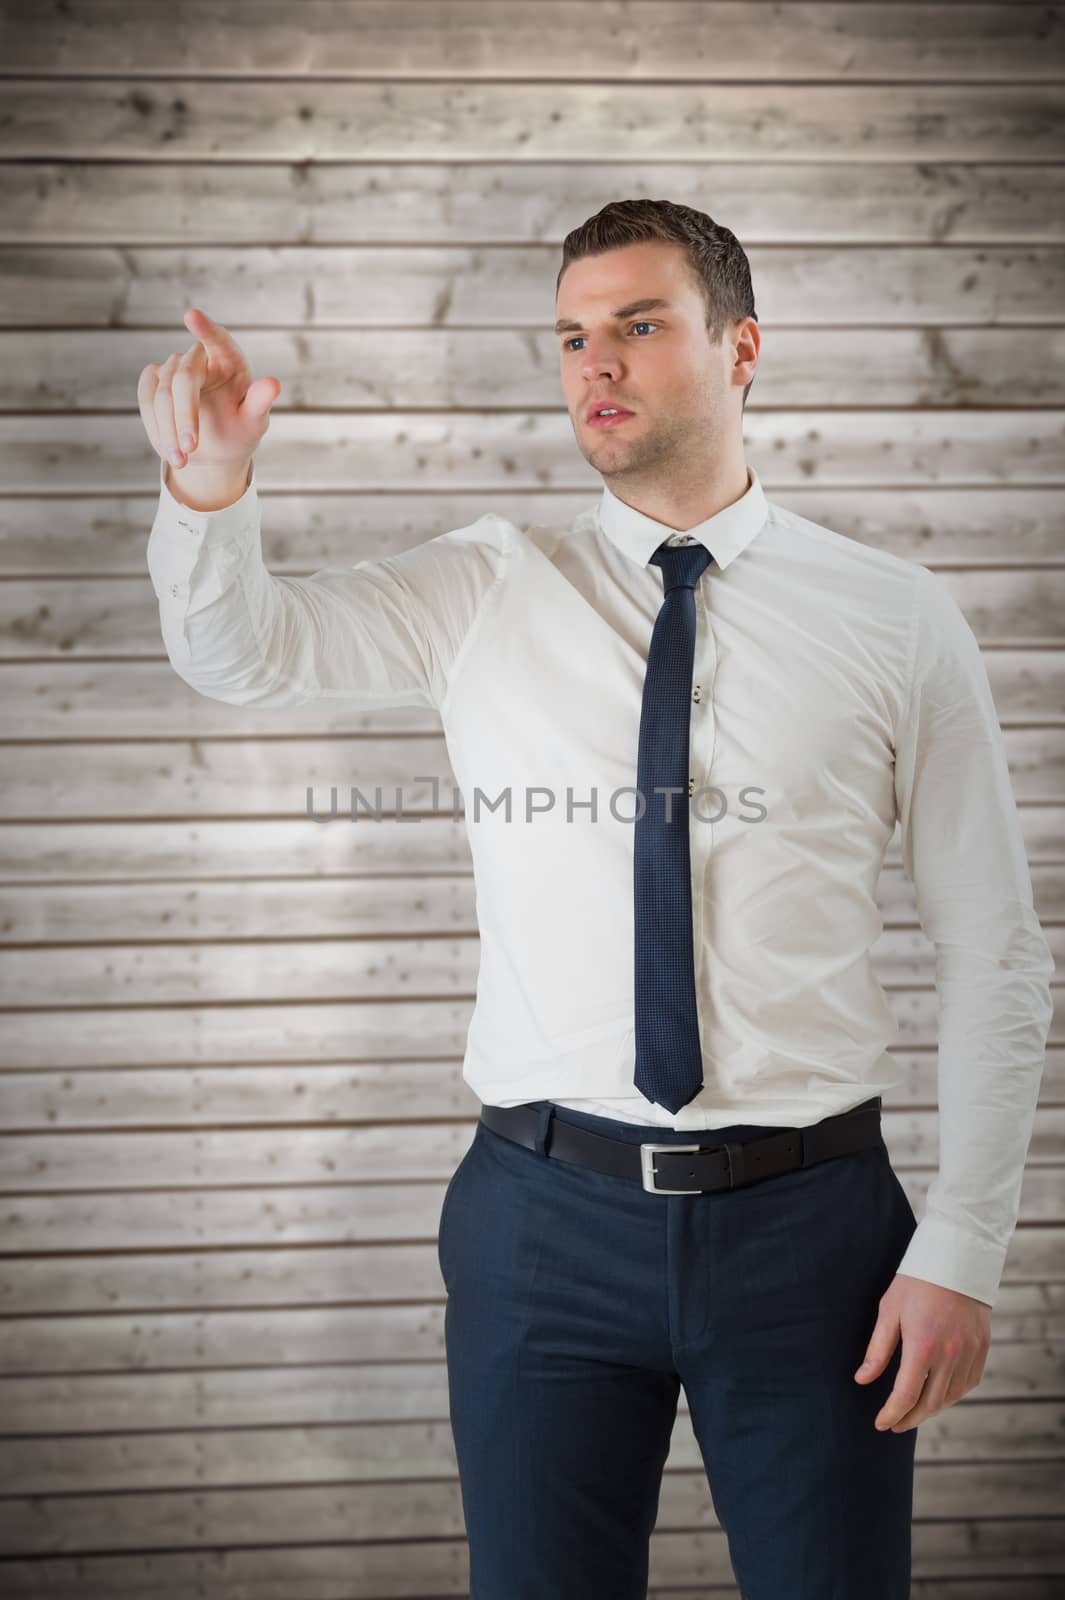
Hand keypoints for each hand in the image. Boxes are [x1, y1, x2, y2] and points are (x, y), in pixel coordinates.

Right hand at [136, 306, 280, 472]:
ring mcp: (174, 368)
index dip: (206, 329)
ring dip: (168, 430)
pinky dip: (156, 426)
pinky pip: (147, 398)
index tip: (191, 316)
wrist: (213, 450)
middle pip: (184, 378)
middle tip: (191, 447)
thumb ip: (260, 402)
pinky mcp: (154, 381)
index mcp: (230, 361)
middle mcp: (200, 359)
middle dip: (184, 415)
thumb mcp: (254, 422)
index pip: (219, 340)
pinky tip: (169, 449)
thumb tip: (273, 384)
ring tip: (181, 460)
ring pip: (161, 393)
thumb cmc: (240, 432)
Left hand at [854, 1272, 990, 1431]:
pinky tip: (939, 1395)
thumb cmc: (916, 1282)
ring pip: (950, 1397)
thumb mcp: (889, 1311)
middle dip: (910, 1419)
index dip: (892, 1414)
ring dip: (930, 1410)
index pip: (906, 1395)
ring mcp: (969, 1354)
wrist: (957, 1259)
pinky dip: (952, 1395)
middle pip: (930, 1404)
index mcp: (922, 1347)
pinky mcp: (982, 1349)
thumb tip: (862, 1380)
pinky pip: (968, 1384)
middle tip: (894, 1425)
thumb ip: (877, 1350)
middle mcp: (950, 1356)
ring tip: (913, 1412)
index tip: (881, 1424)